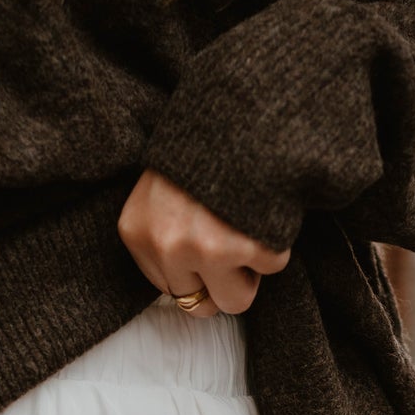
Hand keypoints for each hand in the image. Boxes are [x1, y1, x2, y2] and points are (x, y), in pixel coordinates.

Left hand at [117, 168, 290, 316]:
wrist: (244, 108)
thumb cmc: (206, 151)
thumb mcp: (161, 192)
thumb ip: (163, 237)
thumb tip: (189, 291)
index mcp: (137, 232)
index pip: (169, 290)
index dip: (197, 272)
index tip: (209, 242)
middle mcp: (165, 244)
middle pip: (200, 306)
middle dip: (223, 281)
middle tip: (234, 242)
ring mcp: (203, 249)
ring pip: (236, 300)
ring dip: (250, 269)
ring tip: (248, 226)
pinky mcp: (244, 246)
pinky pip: (272, 267)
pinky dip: (278, 242)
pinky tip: (265, 209)